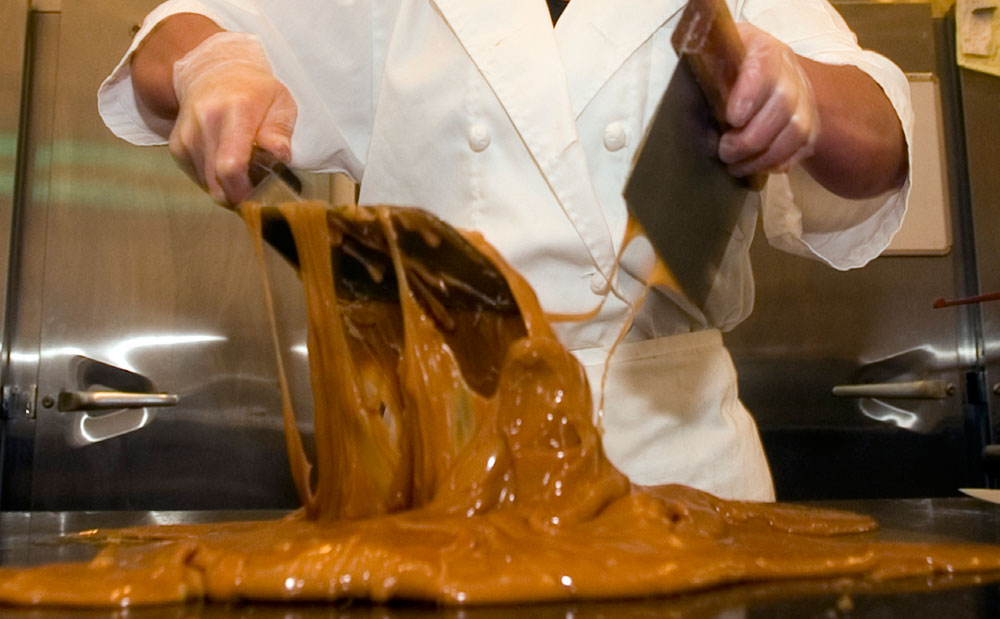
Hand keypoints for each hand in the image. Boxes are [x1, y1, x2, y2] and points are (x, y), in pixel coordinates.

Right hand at [169, 32, 296, 204]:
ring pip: (208, 184)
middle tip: (257, 192)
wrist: (216, 72)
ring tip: (245, 172)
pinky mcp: (177, 146)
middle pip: (216, 182)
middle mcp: (204, 121)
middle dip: (239, 196)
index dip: (244, 191)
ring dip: (228, 188)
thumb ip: (280, 132)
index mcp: (235, 110)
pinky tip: (227, 164)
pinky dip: (215, 180)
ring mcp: (186, 134)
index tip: (260, 198)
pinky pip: (198, 178)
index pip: (231, 165)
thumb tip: (280, 157)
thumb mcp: (280, 103)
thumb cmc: (256, 92)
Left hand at [718, 24, 817, 177]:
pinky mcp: (809, 123)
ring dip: (764, 155)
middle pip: (784, 103)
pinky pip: (802, 147)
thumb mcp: (711, 62)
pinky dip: (777, 162)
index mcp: (761, 48)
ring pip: (797, 130)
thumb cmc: (725, 68)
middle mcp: (789, 70)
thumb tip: (692, 104)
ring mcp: (803, 97)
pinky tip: (754, 168)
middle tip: (725, 152)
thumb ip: (705, 75)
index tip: (733, 118)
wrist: (757, 74)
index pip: (764, 65)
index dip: (751, 92)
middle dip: (752, 136)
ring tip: (735, 166)